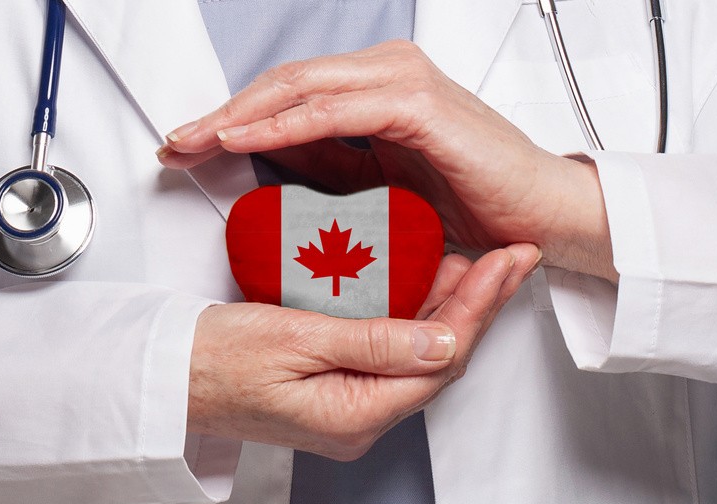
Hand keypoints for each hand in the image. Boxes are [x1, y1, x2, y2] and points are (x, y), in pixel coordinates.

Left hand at [158, 40, 616, 281]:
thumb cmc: (472, 203)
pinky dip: (286, 126)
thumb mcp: (380, 186)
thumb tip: (275, 160)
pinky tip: (246, 141)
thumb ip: (331, 164)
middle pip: (284, 85)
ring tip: (195, 142)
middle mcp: (385, 75)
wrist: (540, 217)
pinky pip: (335, 112)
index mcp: (376, 90)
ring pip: (301, 89)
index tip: (191, 146)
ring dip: (242, 116)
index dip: (235, 118)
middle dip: (224, 114)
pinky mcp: (417, 106)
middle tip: (176, 144)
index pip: (289, 95)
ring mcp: (401, 83)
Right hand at [188, 243, 538, 460]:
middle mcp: (360, 421)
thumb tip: (444, 342)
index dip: (478, 307)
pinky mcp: (338, 392)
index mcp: (354, 414)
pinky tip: (424, 286)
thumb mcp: (293, 341)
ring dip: (449, 309)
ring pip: (419, 357)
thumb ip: (373, 343)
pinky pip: (391, 356)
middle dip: (478, 306)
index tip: (503, 263)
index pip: (440, 359)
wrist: (168, 376)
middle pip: (439, 362)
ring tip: (479, 264)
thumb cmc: (214, 359)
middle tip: (508, 259)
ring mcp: (350, 409)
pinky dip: (413, 319)